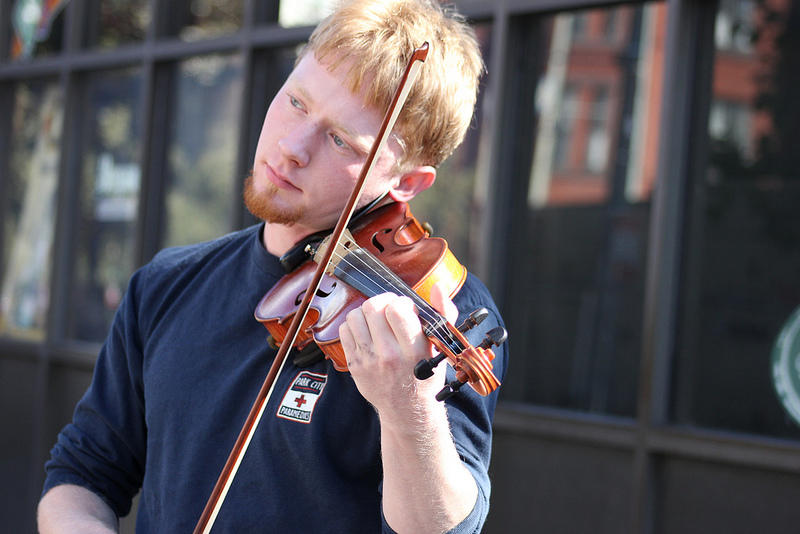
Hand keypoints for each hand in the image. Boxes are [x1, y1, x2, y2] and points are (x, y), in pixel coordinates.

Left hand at [338, 282, 457, 417]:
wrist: (408, 410)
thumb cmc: (427, 374)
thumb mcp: (441, 347)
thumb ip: (444, 314)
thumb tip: (437, 287)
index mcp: (414, 351)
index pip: (397, 310)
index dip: (402, 303)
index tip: (407, 310)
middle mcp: (389, 356)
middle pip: (373, 307)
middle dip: (383, 302)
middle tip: (391, 310)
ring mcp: (368, 361)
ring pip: (356, 314)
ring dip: (368, 312)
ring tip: (378, 320)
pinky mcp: (354, 364)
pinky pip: (345, 329)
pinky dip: (355, 324)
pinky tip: (368, 331)